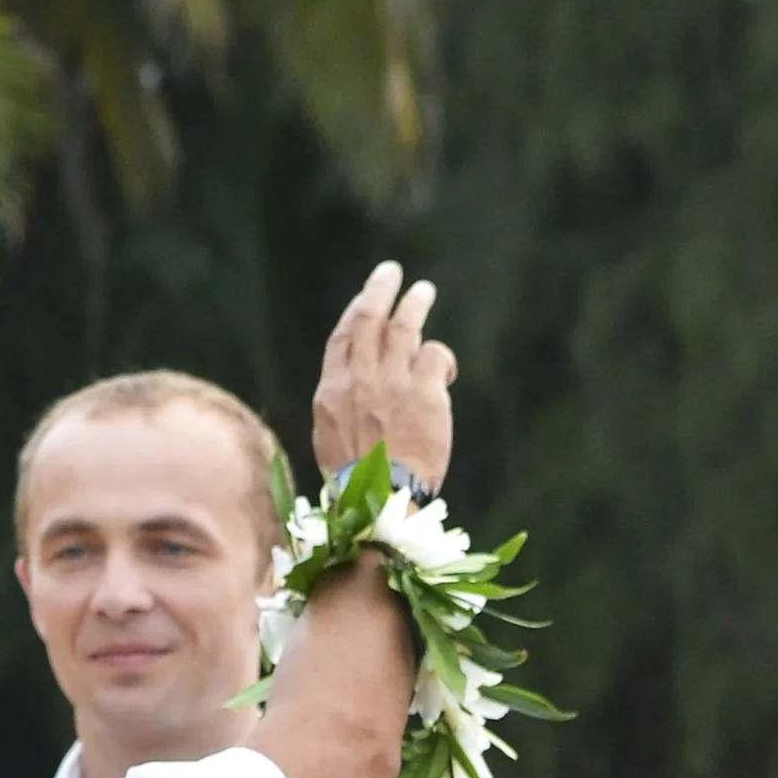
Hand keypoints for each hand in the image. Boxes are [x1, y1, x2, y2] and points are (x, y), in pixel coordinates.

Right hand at [312, 260, 455, 492]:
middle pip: (368, 318)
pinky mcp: (424, 391)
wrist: (380, 505)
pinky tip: (445, 371)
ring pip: (404, 326)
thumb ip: (342, 409)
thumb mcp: (331, 442)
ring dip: (415, 304)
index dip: (354, 313)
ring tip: (424, 292)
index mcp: (332, 392)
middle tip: (391, 272)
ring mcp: (392, 381)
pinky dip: (440, 359)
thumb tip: (351, 395)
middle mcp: (360, 379)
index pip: (341, 338)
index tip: (364, 299)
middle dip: (379, 289)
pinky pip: (435, 356)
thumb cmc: (358, 486)